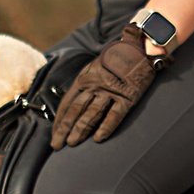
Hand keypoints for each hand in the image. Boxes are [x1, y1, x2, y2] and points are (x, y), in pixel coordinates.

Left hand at [51, 26, 164, 146]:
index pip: (67, 103)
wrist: (139, 49)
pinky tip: (98, 138)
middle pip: (76, 110)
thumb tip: (71, 107)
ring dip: (80, 130)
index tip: (55, 134)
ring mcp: (111, 91)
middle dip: (64, 128)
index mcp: (84, 79)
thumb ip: (84, 86)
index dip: (59, 120)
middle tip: (57, 144)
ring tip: (72, 143)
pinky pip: (114, 114)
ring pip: (91, 113)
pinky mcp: (127, 96)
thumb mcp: (93, 69)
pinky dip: (106, 127)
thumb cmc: (116, 62)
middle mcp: (95, 85)